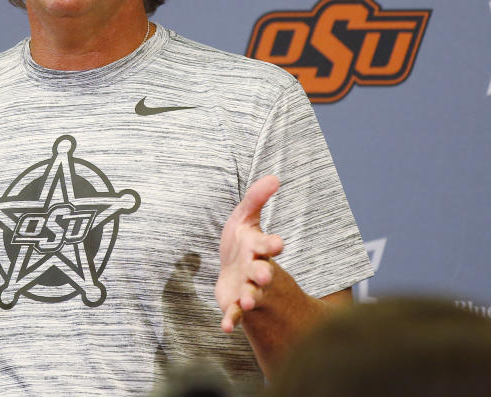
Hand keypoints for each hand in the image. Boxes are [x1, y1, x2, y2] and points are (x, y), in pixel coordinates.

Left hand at [215, 175, 284, 332]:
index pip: (266, 244)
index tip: (278, 243)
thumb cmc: (242, 242)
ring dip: (249, 298)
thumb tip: (275, 177)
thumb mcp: (245, 217)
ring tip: (245, 301)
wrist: (234, 271)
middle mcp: (255, 269)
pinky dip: (231, 320)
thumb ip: (256, 198)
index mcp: (257, 248)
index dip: (271, 243)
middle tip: (264, 274)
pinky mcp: (235, 304)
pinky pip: (235, 313)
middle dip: (262, 273)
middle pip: (261, 272)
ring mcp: (247, 288)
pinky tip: (225, 328)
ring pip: (251, 294)